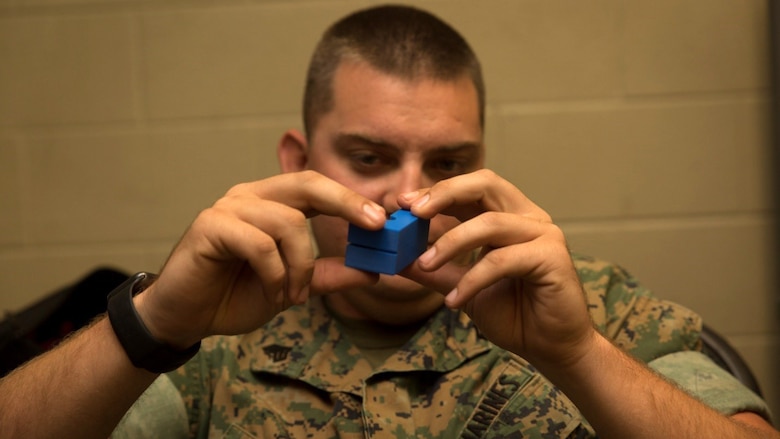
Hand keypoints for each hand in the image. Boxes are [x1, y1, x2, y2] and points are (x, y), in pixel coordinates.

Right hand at [134, 171, 384, 348]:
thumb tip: (373, 271)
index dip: (350, 199)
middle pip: (306, 183)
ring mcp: (228, 207)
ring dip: (301, 266)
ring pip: (288, 223)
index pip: (317, 187)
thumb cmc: (234, 295)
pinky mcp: (210, 226)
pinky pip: (260, 244)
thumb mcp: (292, 287)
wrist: (186, 317)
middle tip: (373, 227)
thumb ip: (328, 275)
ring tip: (293, 295)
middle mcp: (250, 196)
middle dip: (345, 202)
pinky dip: (275, 274)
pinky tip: (273, 294)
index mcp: (271, 203)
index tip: (382, 220)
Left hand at [399, 169, 594, 368]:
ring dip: (450, 243)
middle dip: (444, 193)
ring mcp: (544, 234)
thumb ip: (436, 271)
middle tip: (413, 211)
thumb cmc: (514, 314)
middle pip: (485, 184)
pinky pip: (502, 260)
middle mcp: (528, 218)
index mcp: (509, 216)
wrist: (551, 348)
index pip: (471, 189)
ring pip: (489, 224)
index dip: (437, 191)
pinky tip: (454, 301)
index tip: (402, 202)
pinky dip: (473, 279)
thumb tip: (398, 260)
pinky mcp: (552, 257)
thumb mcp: (463, 287)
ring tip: (424, 265)